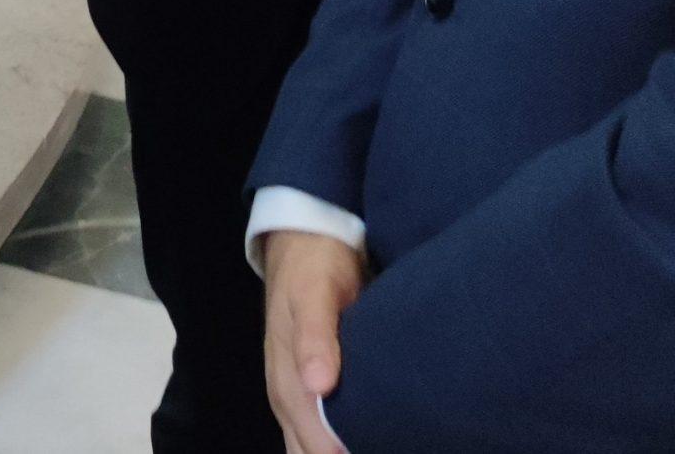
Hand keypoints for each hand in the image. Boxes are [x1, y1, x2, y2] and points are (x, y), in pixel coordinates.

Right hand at [263, 230, 362, 453]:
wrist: (304, 240)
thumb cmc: (314, 268)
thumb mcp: (314, 292)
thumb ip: (316, 336)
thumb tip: (319, 386)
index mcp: (288, 383)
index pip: (316, 447)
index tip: (383, 447)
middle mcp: (288, 398)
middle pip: (310, 453)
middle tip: (387, 444)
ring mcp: (297, 395)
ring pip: (311, 447)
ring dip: (337, 450)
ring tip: (380, 441)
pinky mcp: (310, 388)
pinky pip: (317, 433)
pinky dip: (336, 443)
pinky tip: (365, 437)